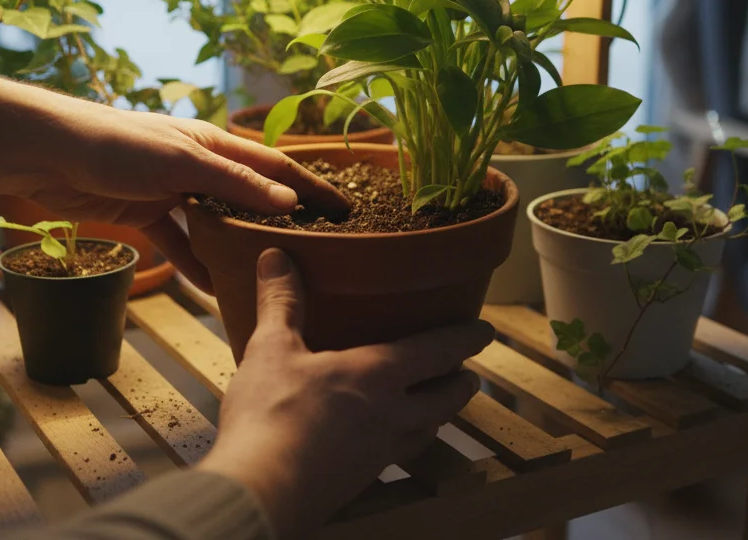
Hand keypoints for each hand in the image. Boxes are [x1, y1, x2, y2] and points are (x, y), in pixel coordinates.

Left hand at [0, 63, 348, 289]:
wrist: (45, 152)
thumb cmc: (114, 143)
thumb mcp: (182, 163)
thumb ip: (234, 184)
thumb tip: (290, 202)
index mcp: (214, 143)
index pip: (277, 166)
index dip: (313, 187)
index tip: (349, 212)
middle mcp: (200, 164)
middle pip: (252, 196)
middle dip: (282, 221)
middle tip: (317, 252)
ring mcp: (173, 190)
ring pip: (218, 223)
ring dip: (241, 248)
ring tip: (271, 278)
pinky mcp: (145, 213)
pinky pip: (181, 243)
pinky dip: (197, 264)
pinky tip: (215, 291)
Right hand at [197, 249, 493, 537]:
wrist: (261, 491)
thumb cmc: (271, 414)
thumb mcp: (271, 349)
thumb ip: (281, 303)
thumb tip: (277, 255)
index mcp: (378, 375)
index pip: (436, 351)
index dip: (465, 338)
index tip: (486, 330)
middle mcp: (391, 415)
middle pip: (443, 398)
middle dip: (460, 384)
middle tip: (469, 374)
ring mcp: (378, 453)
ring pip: (426, 431)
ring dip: (438, 416)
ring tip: (437, 408)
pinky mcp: (359, 481)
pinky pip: (397, 457)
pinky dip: (404, 443)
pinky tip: (387, 445)